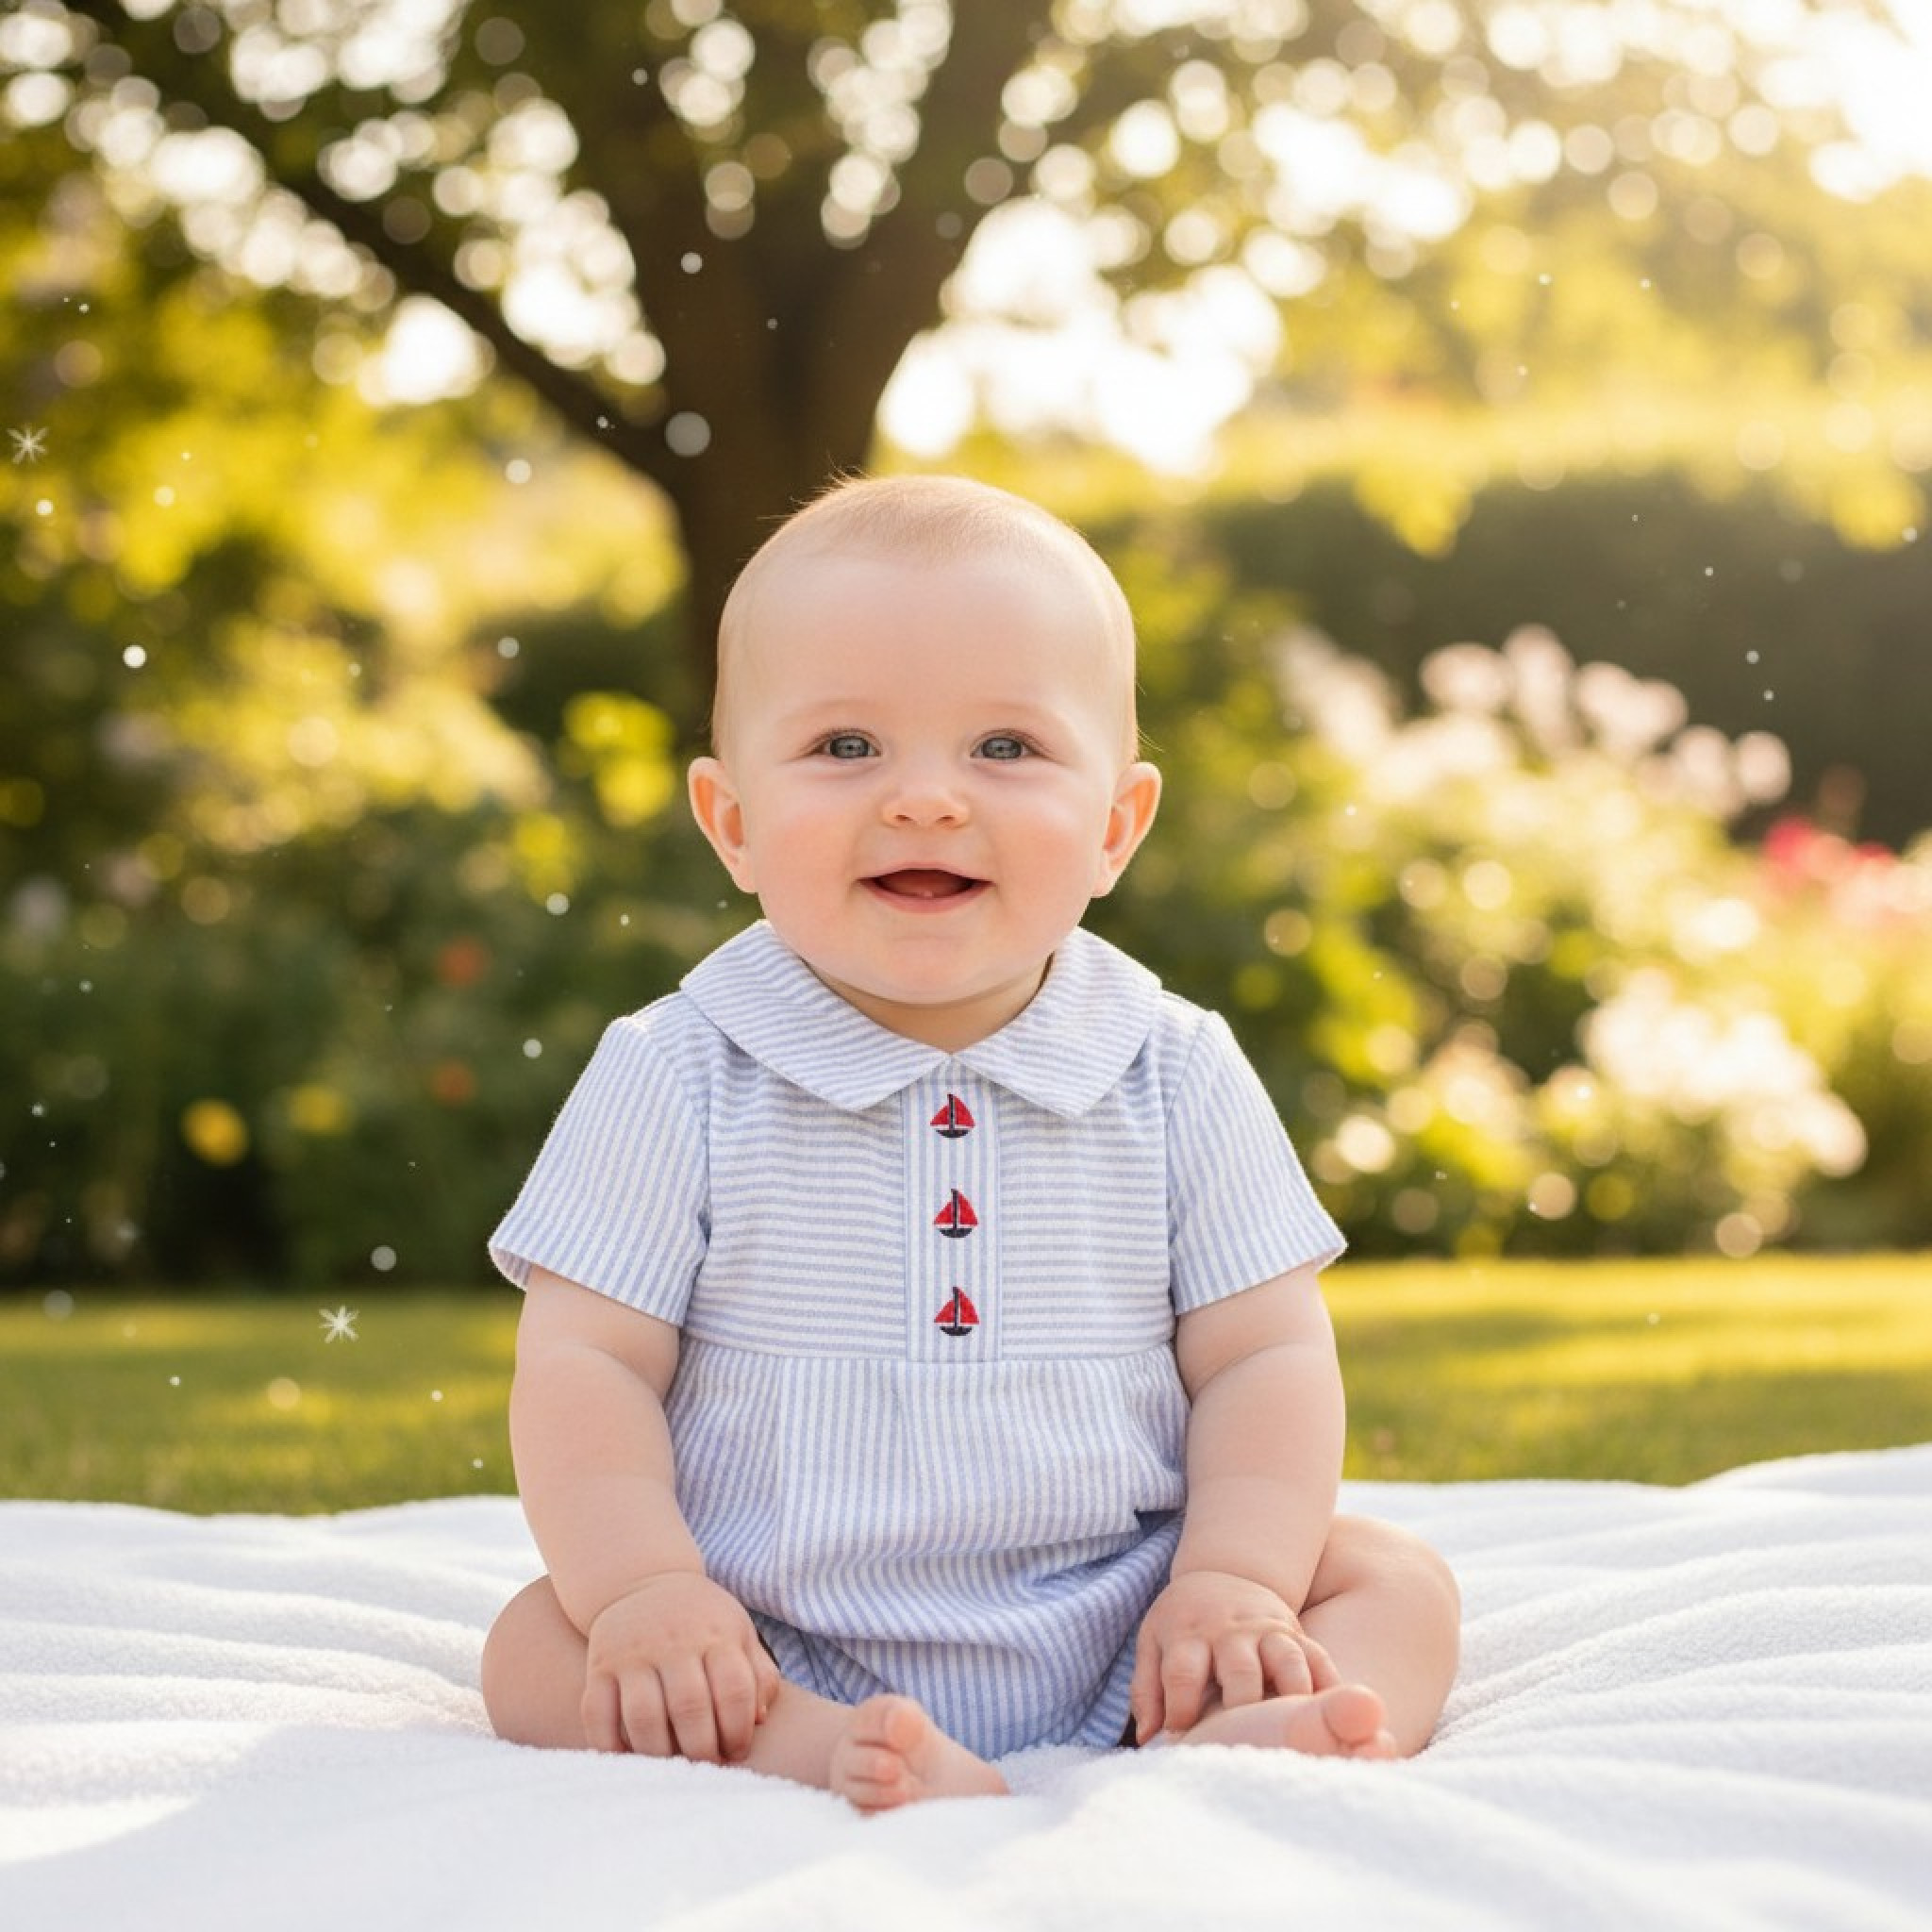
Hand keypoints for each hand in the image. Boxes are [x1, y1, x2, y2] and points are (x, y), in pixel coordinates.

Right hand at [581, 1573, 780, 1763]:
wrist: (643, 1582)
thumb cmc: (702, 1622)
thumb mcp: (739, 1632)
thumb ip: (758, 1675)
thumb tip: (759, 1720)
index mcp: (715, 1634)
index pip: (734, 1690)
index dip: (738, 1730)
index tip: (736, 1751)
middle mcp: (673, 1641)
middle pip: (689, 1707)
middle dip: (702, 1750)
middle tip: (706, 1765)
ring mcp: (632, 1653)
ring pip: (643, 1717)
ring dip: (660, 1755)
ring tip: (672, 1767)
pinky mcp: (599, 1666)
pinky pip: (596, 1714)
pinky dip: (609, 1746)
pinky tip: (629, 1758)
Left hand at [1129, 1570, 1336, 1740]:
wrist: (1224, 1574)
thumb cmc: (1183, 1622)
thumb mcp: (1153, 1642)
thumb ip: (1147, 1690)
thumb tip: (1148, 1738)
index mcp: (1188, 1634)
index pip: (1182, 1673)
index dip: (1180, 1709)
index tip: (1180, 1737)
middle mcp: (1230, 1632)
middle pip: (1239, 1670)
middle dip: (1241, 1707)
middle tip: (1243, 1739)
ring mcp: (1267, 1631)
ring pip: (1287, 1661)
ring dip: (1294, 1695)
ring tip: (1298, 1728)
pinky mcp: (1295, 1633)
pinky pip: (1318, 1657)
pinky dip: (1330, 1683)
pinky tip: (1334, 1710)